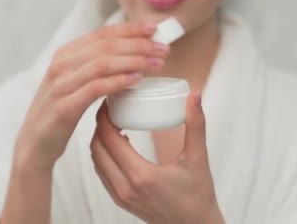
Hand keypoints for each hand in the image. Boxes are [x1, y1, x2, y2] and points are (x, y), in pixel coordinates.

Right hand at [13, 21, 169, 171]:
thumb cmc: (62, 110)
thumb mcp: (76, 81)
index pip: (103, 33)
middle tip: (163, 50)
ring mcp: (61, 85)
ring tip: (156, 64)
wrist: (35, 143)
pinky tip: (136, 81)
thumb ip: (96, 66)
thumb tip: (133, 53)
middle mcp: (61, 64)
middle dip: (139, 45)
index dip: (131, 29)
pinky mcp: (64, 107)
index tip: (155, 30)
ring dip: (134, 61)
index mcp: (66, 54)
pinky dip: (118, 81)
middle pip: (106, 46)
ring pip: (102, 63)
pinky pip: (95, 88)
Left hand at [90, 92, 224, 223]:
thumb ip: (196, 125)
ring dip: (100, 140)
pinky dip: (104, 155)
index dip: (104, 116)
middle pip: (96, 148)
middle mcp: (125, 187)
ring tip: (115, 122)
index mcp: (140, 175)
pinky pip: (103, 173)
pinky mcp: (121, 201)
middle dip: (99, 125)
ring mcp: (120, 197)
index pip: (108, 138)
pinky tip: (121, 144)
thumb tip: (195, 96)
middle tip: (111, 108)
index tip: (111, 100)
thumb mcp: (198, 158)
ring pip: (97, 162)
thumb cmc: (199, 197)